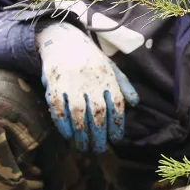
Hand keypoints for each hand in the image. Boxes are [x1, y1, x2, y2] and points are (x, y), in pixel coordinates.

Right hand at [36, 21, 138, 152]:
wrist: (63, 40)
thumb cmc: (90, 58)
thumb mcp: (111, 67)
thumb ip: (123, 85)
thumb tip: (134, 103)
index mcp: (107, 77)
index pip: (116, 105)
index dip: (117, 124)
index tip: (116, 139)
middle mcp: (91, 81)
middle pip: (98, 114)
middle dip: (99, 136)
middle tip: (98, 149)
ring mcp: (71, 84)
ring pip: (78, 115)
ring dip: (81, 135)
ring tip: (83, 147)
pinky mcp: (54, 86)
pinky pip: (59, 109)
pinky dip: (63, 125)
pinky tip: (68, 135)